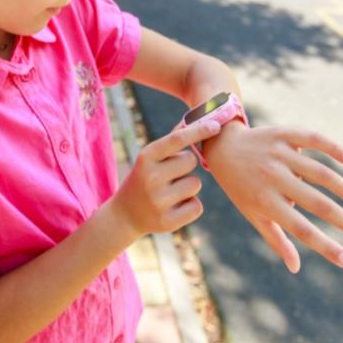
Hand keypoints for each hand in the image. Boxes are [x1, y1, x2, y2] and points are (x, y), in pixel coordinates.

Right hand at [110, 119, 222, 238]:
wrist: (125, 214)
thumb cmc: (145, 178)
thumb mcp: (150, 158)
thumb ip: (173, 142)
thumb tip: (202, 120)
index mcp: (146, 157)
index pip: (177, 139)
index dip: (199, 130)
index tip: (216, 125)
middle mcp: (150, 178)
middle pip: (191, 160)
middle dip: (187, 165)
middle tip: (171, 174)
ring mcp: (158, 201)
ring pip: (196, 184)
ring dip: (189, 186)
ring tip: (170, 192)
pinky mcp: (167, 222)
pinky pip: (196, 206)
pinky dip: (190, 206)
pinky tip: (174, 207)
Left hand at [205, 123, 342, 272]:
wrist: (223, 147)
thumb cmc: (241, 188)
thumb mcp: (253, 214)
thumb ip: (275, 239)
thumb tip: (295, 268)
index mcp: (265, 202)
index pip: (302, 230)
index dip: (326, 247)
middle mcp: (273, 178)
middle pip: (317, 203)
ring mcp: (279, 154)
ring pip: (321, 173)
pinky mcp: (283, 134)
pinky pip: (313, 139)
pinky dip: (333, 148)